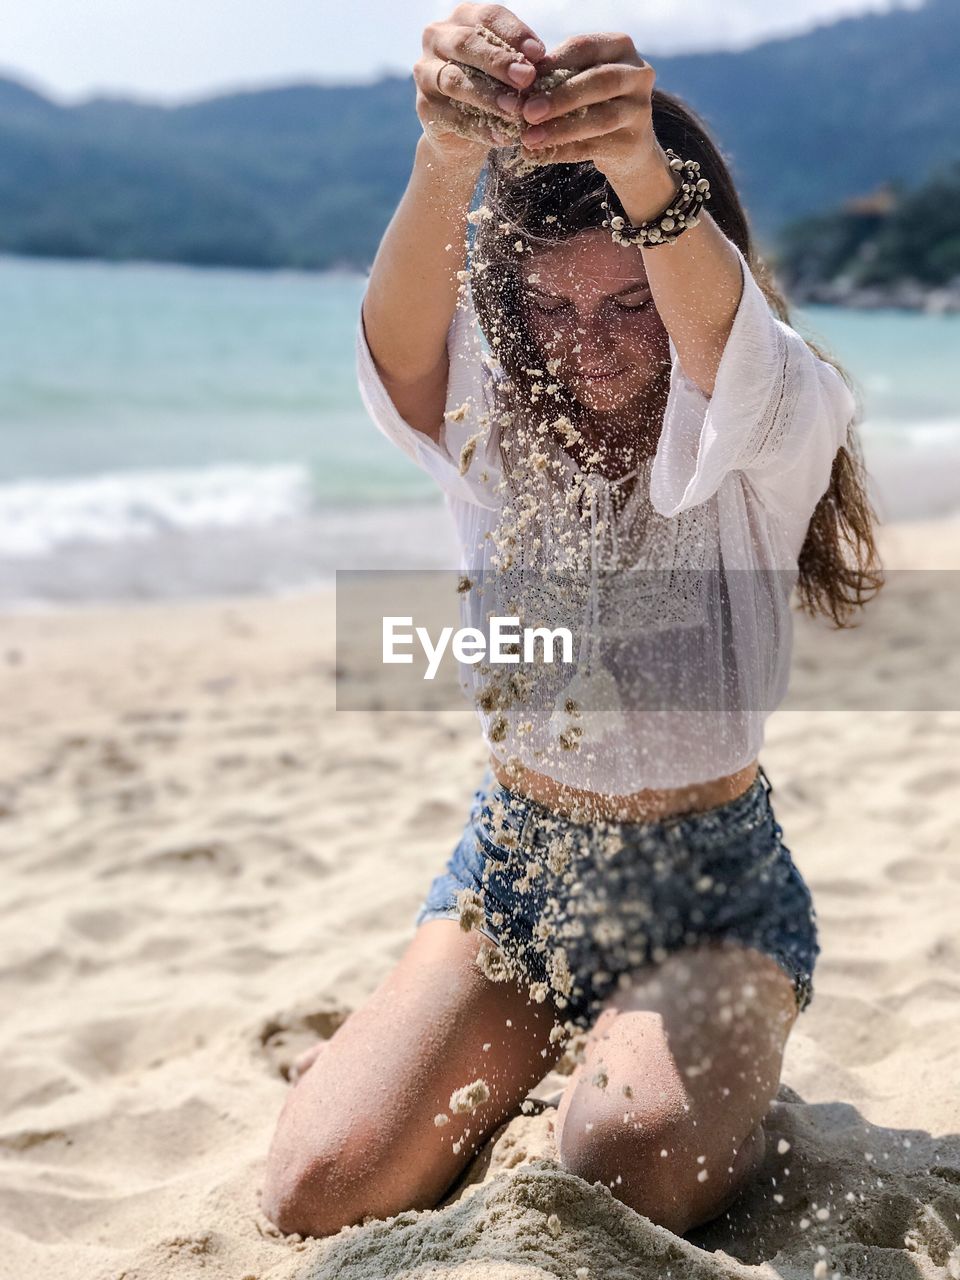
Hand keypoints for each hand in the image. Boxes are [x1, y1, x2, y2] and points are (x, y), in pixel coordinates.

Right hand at [414, 4, 545, 164]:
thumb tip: (539, 60)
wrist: (462, 135)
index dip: (514, 33)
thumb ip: (518, 61)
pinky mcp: (424, 106)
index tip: (539, 54)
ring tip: (515, 110)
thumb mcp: (506, 70)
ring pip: (456, 80)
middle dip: (499, 62)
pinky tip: (502, 136)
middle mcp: (437, 38)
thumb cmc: (491, 89)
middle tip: (527, 78)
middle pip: (467, 44)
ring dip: (488, 96)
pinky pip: (453, 117)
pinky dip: (480, 128)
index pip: (488, 17)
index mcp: (462, 19)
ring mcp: (425, 72)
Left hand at [516, 33, 667, 184]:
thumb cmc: (593, 104)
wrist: (628, 146)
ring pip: (600, 117)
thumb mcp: (578, 81)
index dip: (552, 64)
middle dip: (559, 97)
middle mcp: (638, 73)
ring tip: (530, 138)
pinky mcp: (635, 141)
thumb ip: (556, 77)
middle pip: (597, 80)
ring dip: (561, 128)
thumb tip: (519, 85)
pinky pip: (595, 147)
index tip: (522, 82)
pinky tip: (540, 154)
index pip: (583, 48)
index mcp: (620, 46)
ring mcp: (641, 108)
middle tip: (527, 112)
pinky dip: (564, 151)